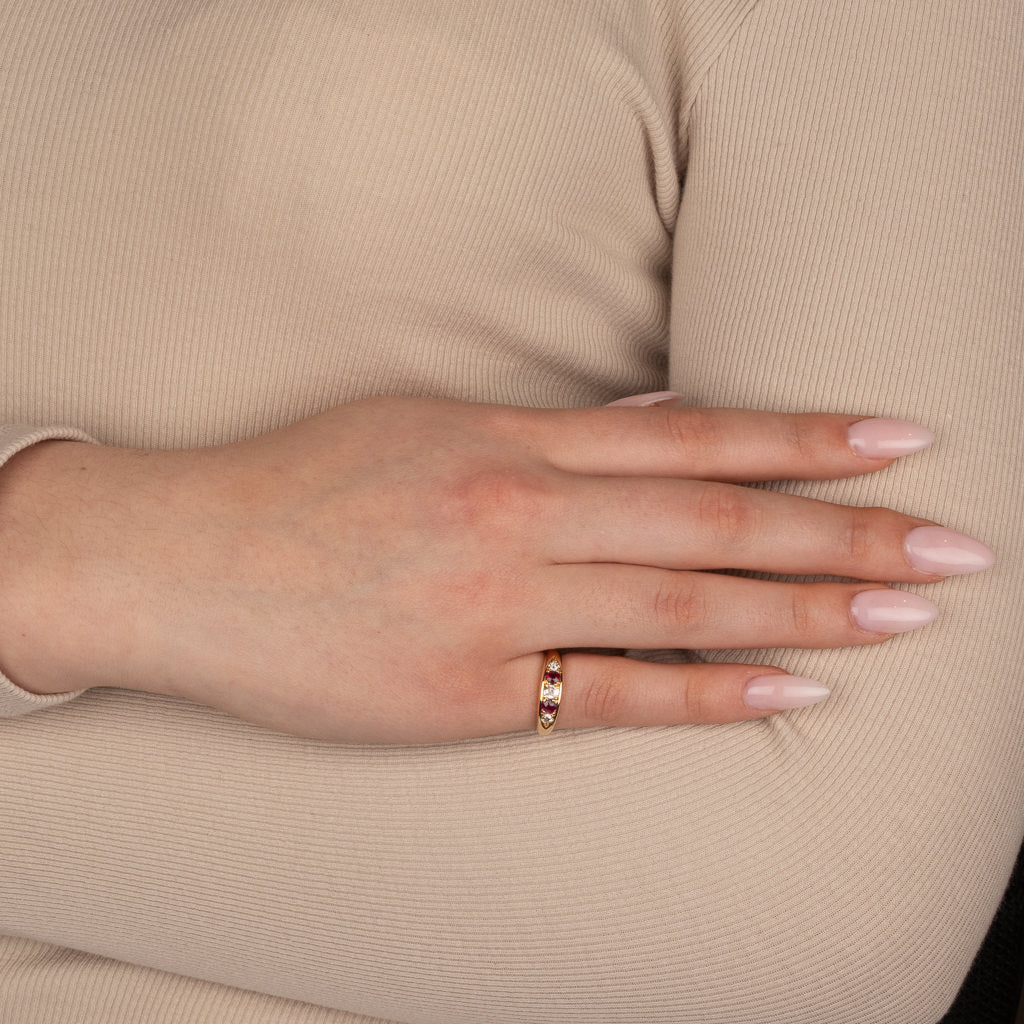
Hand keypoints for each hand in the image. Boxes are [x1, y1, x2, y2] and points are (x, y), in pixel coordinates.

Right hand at [0, 398, 992, 742]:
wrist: (186, 562)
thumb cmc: (305, 482)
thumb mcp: (432, 423)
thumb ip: (553, 437)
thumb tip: (665, 431)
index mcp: (511, 442)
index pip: (695, 439)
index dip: (806, 441)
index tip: (899, 444)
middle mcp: (520, 516)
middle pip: (716, 525)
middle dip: (844, 534)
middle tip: (951, 549)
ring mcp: (499, 609)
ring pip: (686, 607)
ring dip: (808, 610)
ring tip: (906, 614)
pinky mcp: (470, 694)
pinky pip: (611, 696)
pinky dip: (708, 694)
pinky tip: (792, 690)